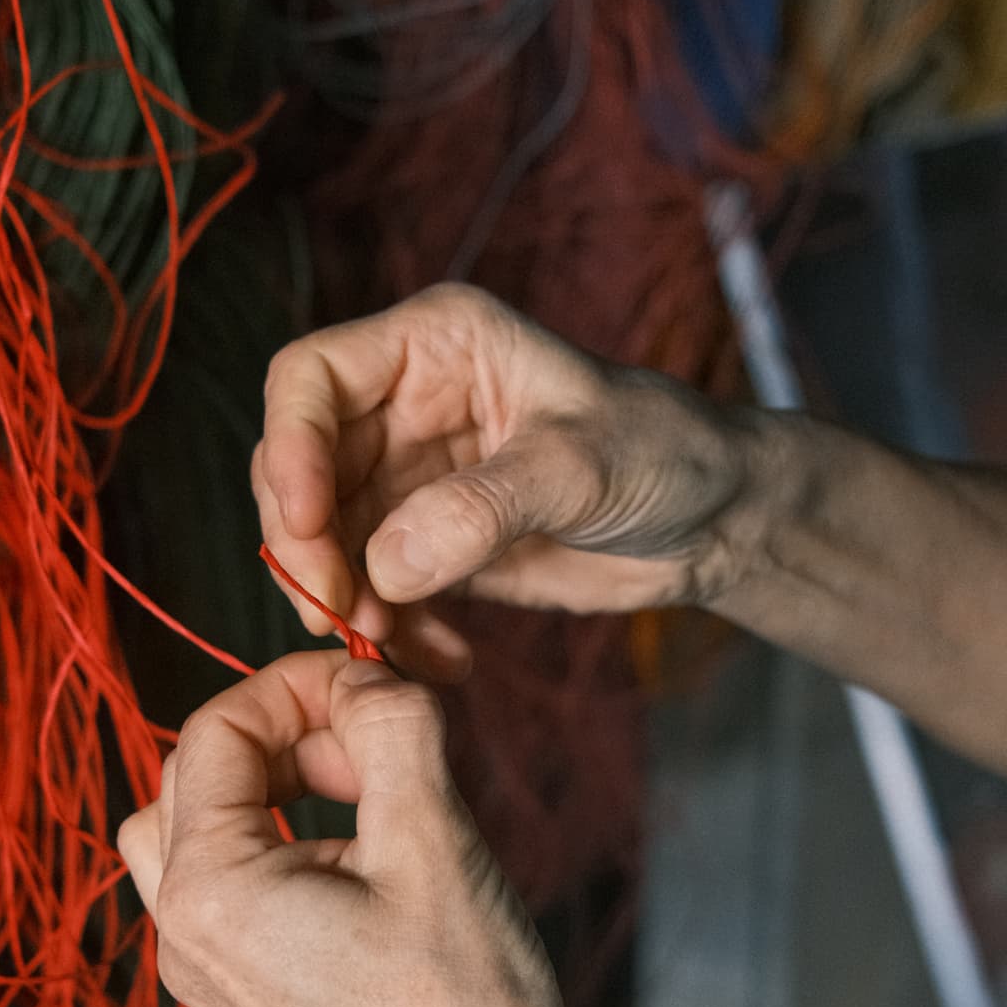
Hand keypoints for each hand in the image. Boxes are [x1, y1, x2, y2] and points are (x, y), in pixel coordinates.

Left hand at [116, 652, 569, 1006]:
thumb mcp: (433, 837)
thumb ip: (390, 726)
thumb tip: (365, 672)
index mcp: (209, 891)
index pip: (215, 730)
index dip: (297, 685)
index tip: (377, 686)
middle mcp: (184, 935)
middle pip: (194, 775)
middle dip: (284, 734)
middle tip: (376, 746)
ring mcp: (208, 974)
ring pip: (203, 829)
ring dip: (276, 785)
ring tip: (372, 797)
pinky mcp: (246, 995)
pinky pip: (234, 885)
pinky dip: (286, 840)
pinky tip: (370, 859)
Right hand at [252, 284, 766, 677]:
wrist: (716, 520)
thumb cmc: (665, 452)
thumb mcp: (581, 466)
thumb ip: (482, 509)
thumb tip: (383, 566)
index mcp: (433, 346)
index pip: (309, 379)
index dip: (290, 450)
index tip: (309, 526)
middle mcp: (405, 406)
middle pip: (299, 469)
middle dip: (306, 545)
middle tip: (337, 612)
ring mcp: (412, 479)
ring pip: (325, 540)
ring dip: (340, 598)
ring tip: (388, 641)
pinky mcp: (429, 545)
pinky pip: (373, 590)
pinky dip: (391, 630)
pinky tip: (439, 659)